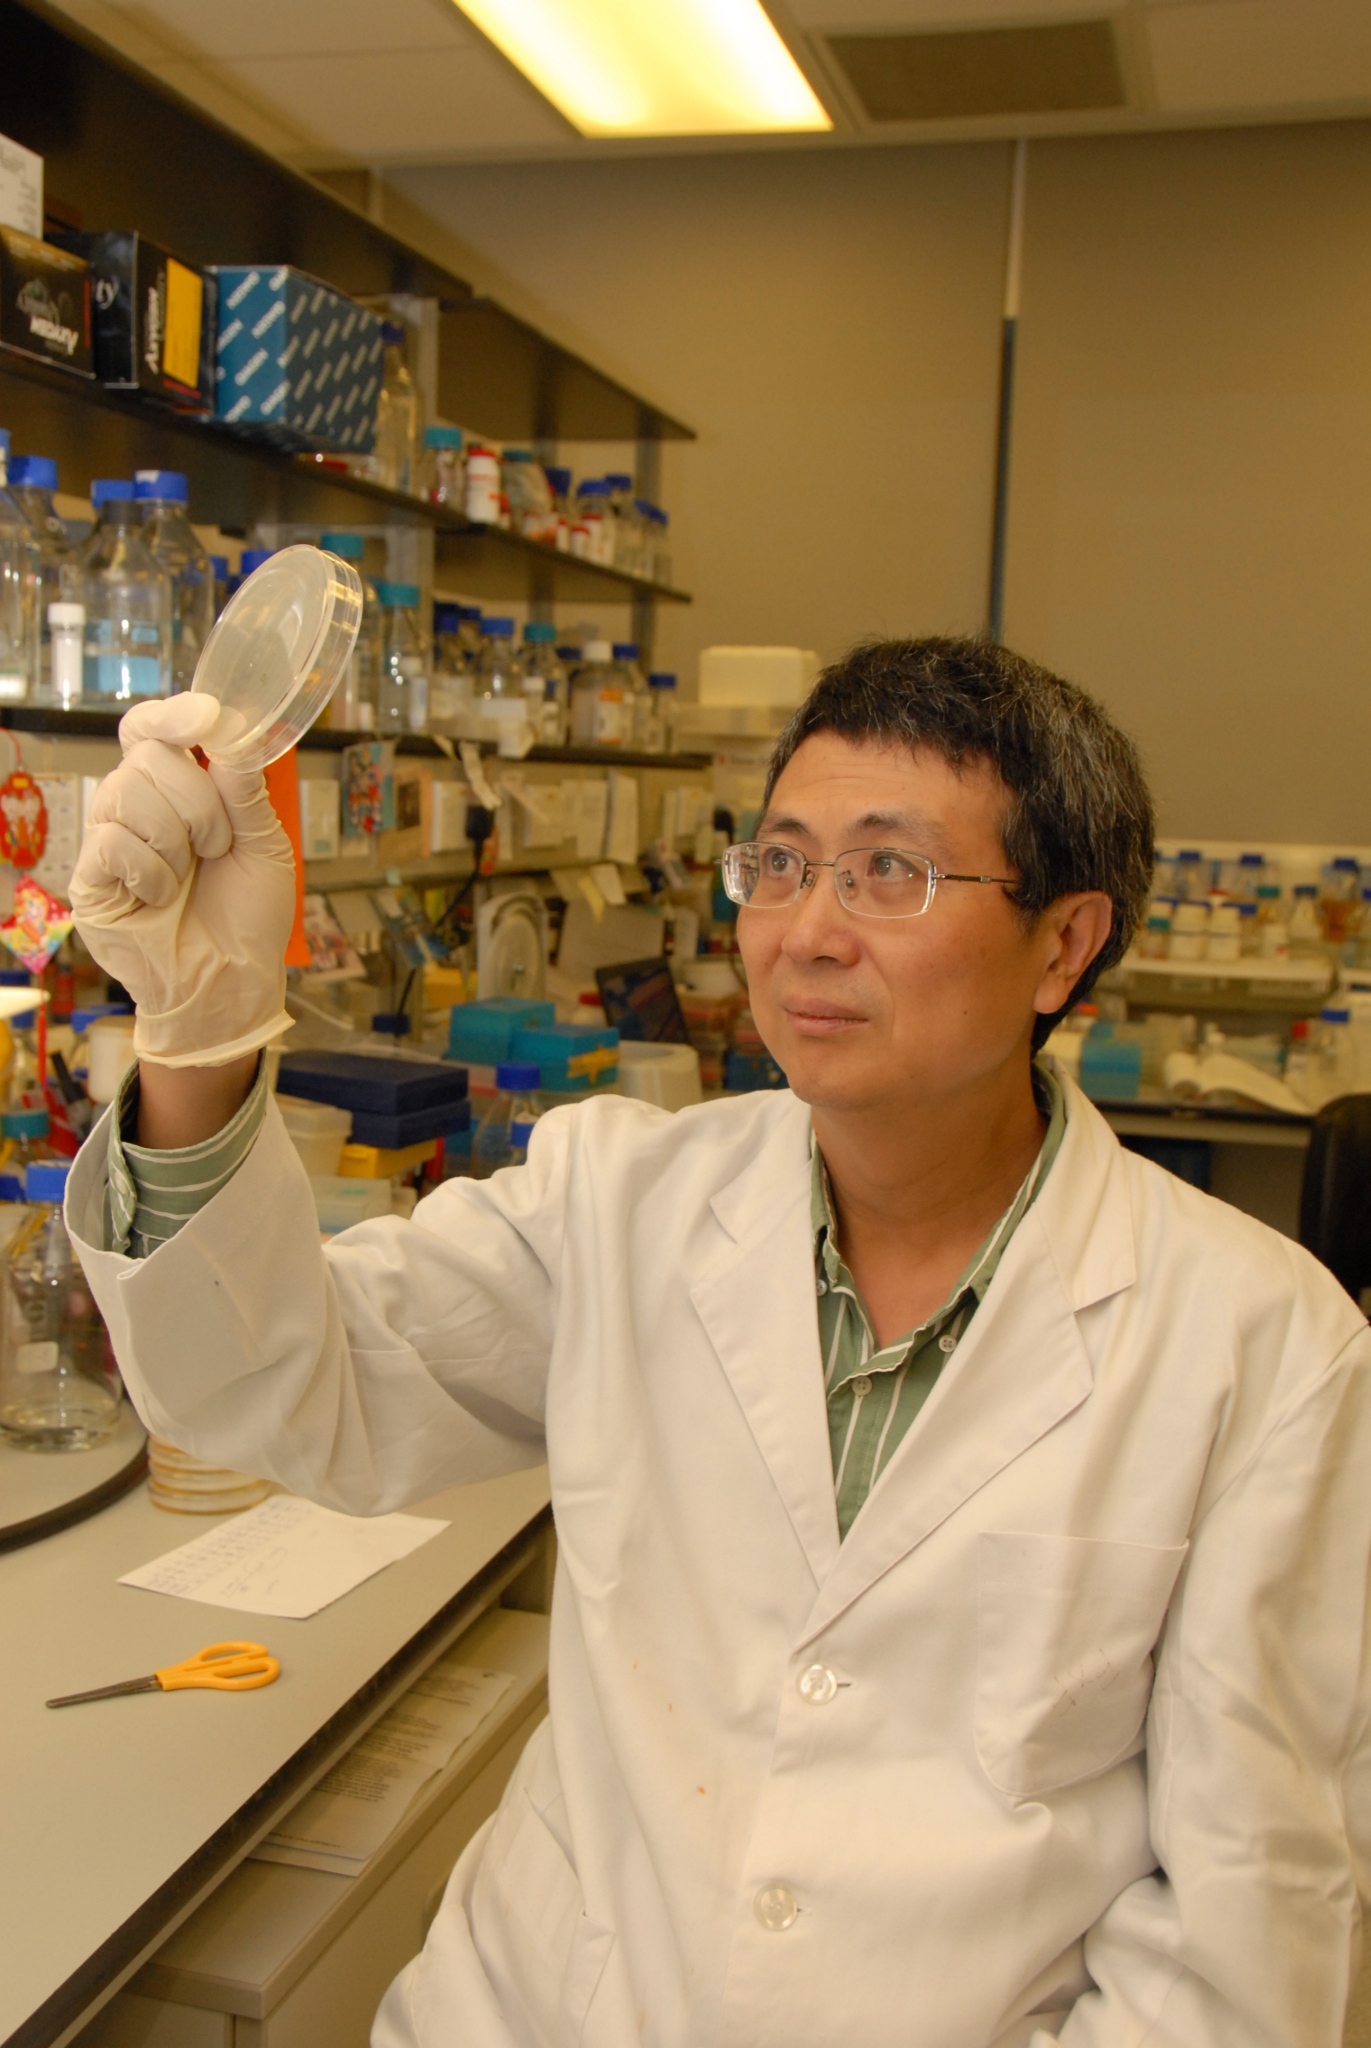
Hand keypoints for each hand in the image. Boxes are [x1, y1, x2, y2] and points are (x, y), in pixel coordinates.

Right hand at [69, 695, 295, 1067]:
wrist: (233, 985)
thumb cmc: (248, 919)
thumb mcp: (264, 847)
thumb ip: (245, 792)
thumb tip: (230, 736)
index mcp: (178, 792)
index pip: (154, 731)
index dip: (174, 716)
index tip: (207, 717)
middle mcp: (137, 807)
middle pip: (148, 755)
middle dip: (198, 801)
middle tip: (217, 846)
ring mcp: (109, 841)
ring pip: (127, 790)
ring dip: (177, 837)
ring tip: (190, 875)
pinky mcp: (90, 880)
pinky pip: (112, 841)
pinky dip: (151, 871)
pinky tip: (161, 898)